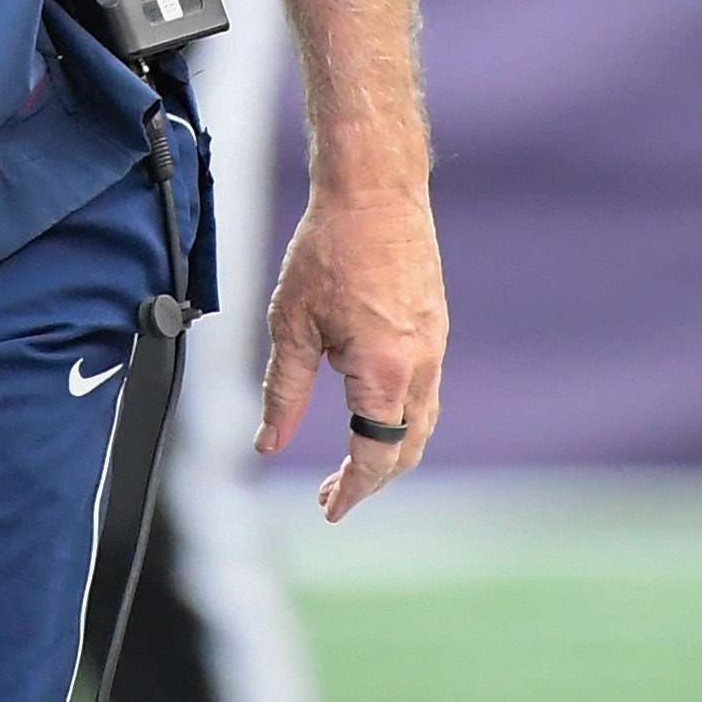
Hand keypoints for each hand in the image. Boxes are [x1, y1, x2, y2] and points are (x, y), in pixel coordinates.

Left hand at [257, 186, 446, 522]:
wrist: (376, 192)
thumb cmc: (328, 249)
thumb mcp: (291, 324)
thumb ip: (284, 390)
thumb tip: (267, 442)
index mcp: (385, 372)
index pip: (375, 453)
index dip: (353, 488)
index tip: (331, 510)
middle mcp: (421, 365)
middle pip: (405, 446)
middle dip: (371, 479)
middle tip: (334, 496)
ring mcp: (434, 346)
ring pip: (421, 421)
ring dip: (389, 450)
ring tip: (351, 465)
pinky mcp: (433, 327)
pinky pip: (425, 391)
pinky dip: (401, 418)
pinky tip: (372, 412)